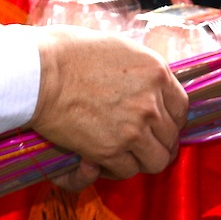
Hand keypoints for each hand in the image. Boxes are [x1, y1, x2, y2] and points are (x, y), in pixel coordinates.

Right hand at [27, 27, 188, 181]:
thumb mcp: (119, 48)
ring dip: (143, 160)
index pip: (181, 108)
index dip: (171, 120)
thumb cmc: (69, 53)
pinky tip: (104, 162)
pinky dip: (118, 170)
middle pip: (171, 137)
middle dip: (158, 142)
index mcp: (157, 73)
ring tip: (127, 156)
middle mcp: (152, 103)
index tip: (159, 124)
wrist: (39, 73)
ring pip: (156, 160)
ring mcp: (133, 129)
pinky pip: (128, 171)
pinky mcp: (110, 151)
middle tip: (142, 143)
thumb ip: (140, 71)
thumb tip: (145, 83)